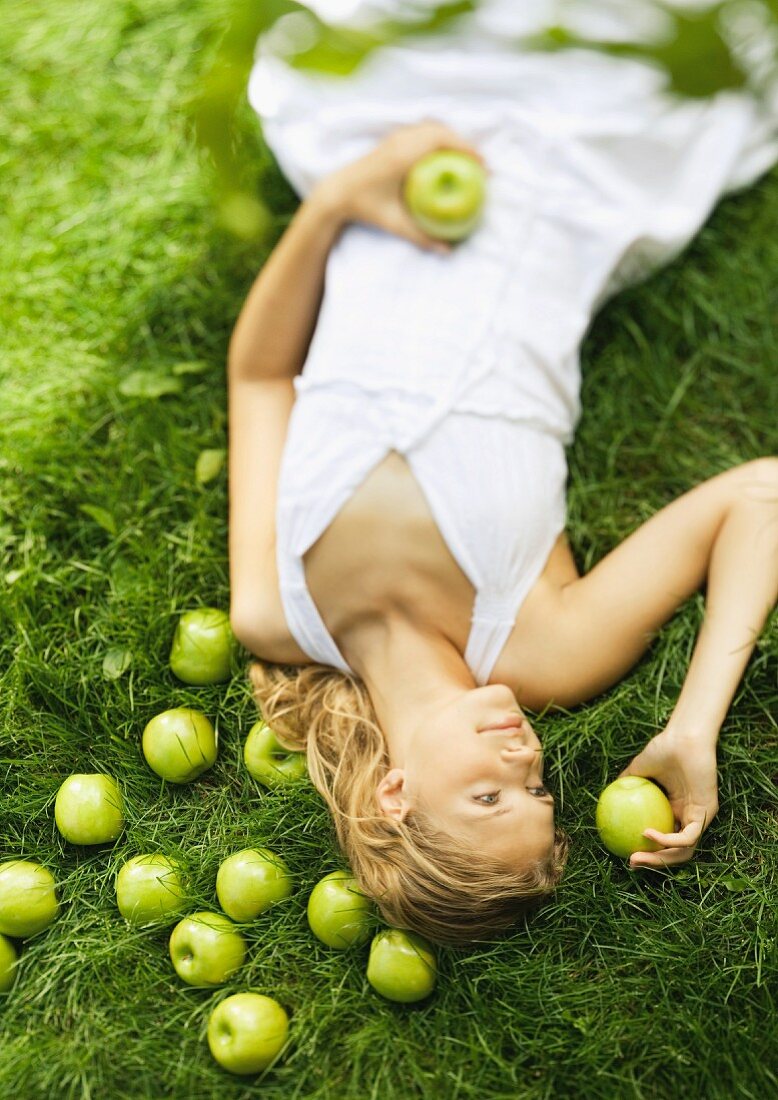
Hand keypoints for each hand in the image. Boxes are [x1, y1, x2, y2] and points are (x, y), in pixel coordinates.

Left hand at [312, 119, 487, 253]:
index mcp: (402, 155)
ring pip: (431, 128)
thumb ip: (421, 237)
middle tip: (480, 164)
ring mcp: (394, 137)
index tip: (483, 164)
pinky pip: (421, 133)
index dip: (466, 149)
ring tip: (466, 159)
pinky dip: (437, 140)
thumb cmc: (365, 208)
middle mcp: (399, 141)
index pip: (441, 142)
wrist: (337, 191)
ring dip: (450, 138)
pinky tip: (444, 157)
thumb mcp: (394, 224)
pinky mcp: (391, 140)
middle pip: (440, 130)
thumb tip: (447, 251)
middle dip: (464, 143)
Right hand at [618, 728, 718, 868]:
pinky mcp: (706, 813)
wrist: (683, 738)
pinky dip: (669, 840)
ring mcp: (699, 817)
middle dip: (653, 863)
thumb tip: (607, 796)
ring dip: (660, 859)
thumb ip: (627, 782)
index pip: (665, 841)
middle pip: (674, 852)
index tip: (626, 853)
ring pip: (683, 851)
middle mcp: (688, 817)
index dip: (648, 851)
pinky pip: (688, 836)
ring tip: (637, 857)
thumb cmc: (664, 748)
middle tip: (631, 863)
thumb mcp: (639, 768)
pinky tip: (649, 833)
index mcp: (675, 809)